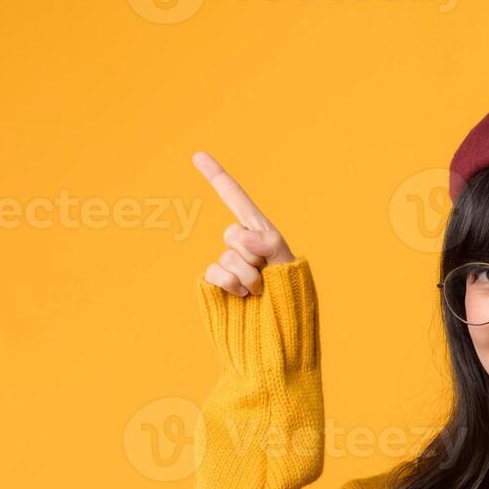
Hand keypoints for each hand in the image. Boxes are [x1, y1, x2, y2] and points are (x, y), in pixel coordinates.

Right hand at [194, 151, 295, 297]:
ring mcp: (227, 266)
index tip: (198, 154)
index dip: (217, 177)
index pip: (237, 200)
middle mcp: (241, 247)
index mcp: (261, 235)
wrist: (279, 334)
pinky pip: (215, 273)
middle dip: (254, 256)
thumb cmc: (290, 300)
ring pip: (228, 258)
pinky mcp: (215, 284)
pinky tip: (242, 297)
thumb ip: (271, 244)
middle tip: (268, 277)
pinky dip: (231, 285)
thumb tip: (242, 235)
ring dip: (248, 278)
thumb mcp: (289, 266)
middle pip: (232, 233)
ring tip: (260, 293)